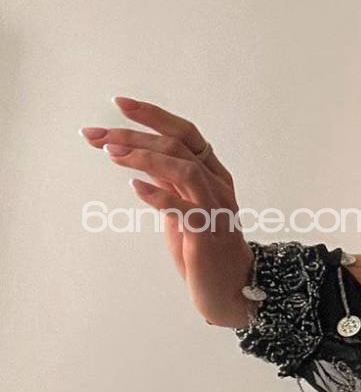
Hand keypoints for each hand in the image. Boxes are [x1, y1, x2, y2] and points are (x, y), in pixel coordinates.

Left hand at [81, 97, 255, 326]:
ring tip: (112, 154)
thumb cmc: (204, 248)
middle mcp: (217, 185)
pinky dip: (159, 195)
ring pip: (185, 169)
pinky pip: (185, 209)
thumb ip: (170, 181)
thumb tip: (140, 154)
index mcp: (214, 174)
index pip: (186, 133)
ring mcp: (214, 208)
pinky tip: (136, 188)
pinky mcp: (206, 234)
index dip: (154, 115)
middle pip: (179, 145)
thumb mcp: (183, 206)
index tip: (120, 104)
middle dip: (135, 134)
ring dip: (145, 157)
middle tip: (98, 134)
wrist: (230, 288)